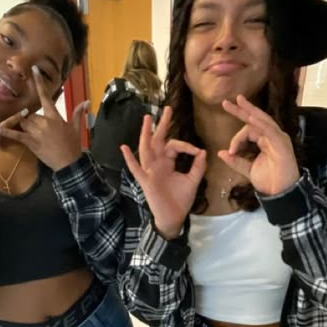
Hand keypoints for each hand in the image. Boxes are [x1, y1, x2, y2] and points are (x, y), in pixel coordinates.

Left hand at [0, 66, 88, 171]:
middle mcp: (44, 122)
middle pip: (30, 113)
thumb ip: (78, 113)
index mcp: (55, 116)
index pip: (46, 96)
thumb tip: (86, 101)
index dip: (39, 82)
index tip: (34, 69)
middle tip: (34, 125)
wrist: (69, 164)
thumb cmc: (73, 145)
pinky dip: (5, 131)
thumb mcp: (76, 128)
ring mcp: (36, 132)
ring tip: (27, 129)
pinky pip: (16, 135)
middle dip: (30, 117)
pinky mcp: (31, 142)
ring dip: (23, 123)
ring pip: (24, 122)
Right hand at [121, 106, 206, 238]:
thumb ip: (197, 167)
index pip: (174, 146)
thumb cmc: (181, 200)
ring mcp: (150, 171)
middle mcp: (157, 164)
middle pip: (158, 140)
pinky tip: (124, 148)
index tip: (197, 151)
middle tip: (167, 109)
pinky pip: (136, 169)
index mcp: (167, 162)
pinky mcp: (145, 181)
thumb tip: (203, 151)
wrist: (174, 218)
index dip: (186, 146)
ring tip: (147, 119)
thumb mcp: (192, 181)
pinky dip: (130, 159)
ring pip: (146, 149)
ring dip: (146, 134)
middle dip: (162, 125)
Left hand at [218, 96, 299, 195]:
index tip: (230, 151)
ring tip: (238, 103)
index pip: (249, 129)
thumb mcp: (247, 169)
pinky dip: (260, 123)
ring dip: (250, 111)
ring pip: (262, 120)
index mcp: (265, 140)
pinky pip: (270, 130)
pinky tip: (250, 117)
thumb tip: (220, 152)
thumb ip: (235, 161)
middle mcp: (272, 136)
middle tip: (227, 102)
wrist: (280, 194)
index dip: (236, 138)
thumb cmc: (268, 181)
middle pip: (255, 119)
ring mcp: (278, 139)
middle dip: (241, 110)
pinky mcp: (281, 144)